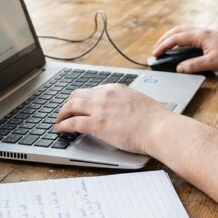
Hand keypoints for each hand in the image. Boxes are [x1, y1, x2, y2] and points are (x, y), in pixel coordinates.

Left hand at [54, 84, 172, 154]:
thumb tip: (122, 109)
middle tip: (65, 112)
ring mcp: (100, 109)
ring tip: (59, 121)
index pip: (92, 90)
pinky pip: (72, 123)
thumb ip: (126, 102)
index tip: (80, 105)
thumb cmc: (155, 119)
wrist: (158, 128)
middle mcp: (105, 95)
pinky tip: (60, 129)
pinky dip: (63, 125)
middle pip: (77, 95)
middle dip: (68, 103)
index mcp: (116, 88)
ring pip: (71, 106)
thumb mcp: (139, 101)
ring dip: (61, 113)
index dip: (83, 98)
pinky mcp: (97, 124)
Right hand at [151, 26, 217, 72]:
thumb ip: (193, 65)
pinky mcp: (209, 38)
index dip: (163, 46)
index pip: (176, 38)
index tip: (155, 54)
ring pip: (183, 31)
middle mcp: (202, 31)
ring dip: (172, 38)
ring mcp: (206, 33)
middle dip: (164, 39)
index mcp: (201, 35)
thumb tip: (179, 68)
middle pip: (177, 31)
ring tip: (164, 47)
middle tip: (155, 50)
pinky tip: (180, 48)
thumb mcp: (212, 63)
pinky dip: (180, 39)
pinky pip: (190, 35)